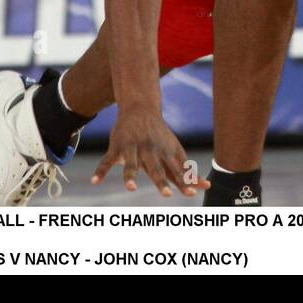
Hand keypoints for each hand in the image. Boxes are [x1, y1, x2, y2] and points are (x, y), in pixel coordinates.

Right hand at [90, 104, 207, 196]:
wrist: (141, 109)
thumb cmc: (160, 137)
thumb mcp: (175, 151)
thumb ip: (186, 171)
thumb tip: (207, 186)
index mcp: (165, 155)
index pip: (176, 171)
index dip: (184, 181)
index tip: (192, 193)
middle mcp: (150, 152)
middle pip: (156, 169)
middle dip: (161, 181)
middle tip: (168, 194)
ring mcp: (133, 149)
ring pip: (131, 164)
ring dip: (131, 175)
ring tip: (132, 187)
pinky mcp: (117, 147)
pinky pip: (107, 161)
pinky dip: (100, 171)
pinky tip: (95, 182)